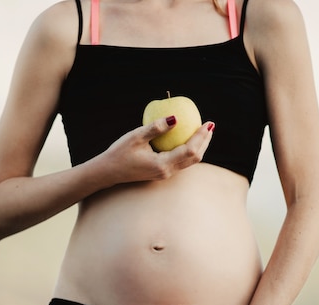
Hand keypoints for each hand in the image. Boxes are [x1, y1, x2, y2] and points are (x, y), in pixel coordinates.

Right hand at [99, 116, 214, 184]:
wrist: (108, 172)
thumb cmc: (119, 152)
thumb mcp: (136, 137)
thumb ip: (156, 128)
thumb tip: (176, 117)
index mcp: (162, 164)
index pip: (190, 150)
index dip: (201, 136)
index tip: (208, 123)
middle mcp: (167, 172)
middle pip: (195, 158)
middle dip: (204, 141)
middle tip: (209, 125)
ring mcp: (165, 174)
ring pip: (190, 161)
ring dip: (199, 146)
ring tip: (203, 131)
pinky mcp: (162, 172)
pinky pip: (182, 161)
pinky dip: (189, 150)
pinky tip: (188, 138)